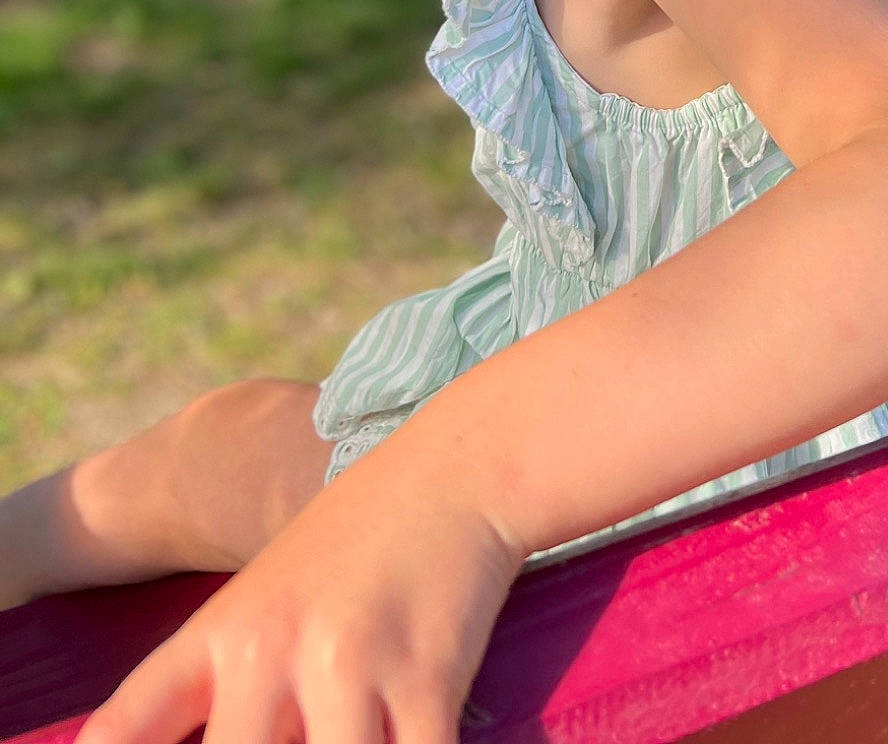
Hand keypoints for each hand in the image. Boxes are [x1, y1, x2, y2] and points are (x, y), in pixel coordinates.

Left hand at [78, 430, 526, 743]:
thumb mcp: (276, 592)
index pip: (128, 726)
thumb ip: (236, 676)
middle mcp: (271, 649)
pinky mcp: (425, 675)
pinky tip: (422, 738)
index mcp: (224, 631)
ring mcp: (347, 665)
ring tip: (358, 735)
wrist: (458, 470)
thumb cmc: (365, 538)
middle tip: (299, 738)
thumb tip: (229, 734)